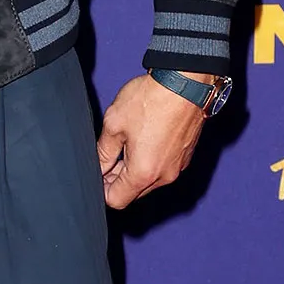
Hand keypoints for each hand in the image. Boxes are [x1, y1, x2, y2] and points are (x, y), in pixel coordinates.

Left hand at [96, 72, 208, 210]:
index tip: (97, 172)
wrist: (186, 82)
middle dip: (118, 178)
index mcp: (143, 173)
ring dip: (135, 168)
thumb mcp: (114, 123)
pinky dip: (151, 159)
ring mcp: (178, 166)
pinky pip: (163, 167)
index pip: (116, 200)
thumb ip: (103, 152)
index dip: (101, 189)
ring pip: (149, 180)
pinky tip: (145, 136)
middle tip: (108, 154)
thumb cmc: (152, 99)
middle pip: (133, 192)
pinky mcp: (185, 156)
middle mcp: (164, 176)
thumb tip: (98, 166)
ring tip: (128, 140)